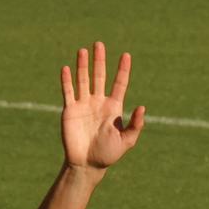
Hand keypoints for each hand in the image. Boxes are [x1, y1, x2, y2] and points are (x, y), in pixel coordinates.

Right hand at [60, 41, 144, 170]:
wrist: (87, 164)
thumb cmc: (109, 154)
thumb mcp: (127, 141)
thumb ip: (135, 125)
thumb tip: (142, 107)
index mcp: (113, 108)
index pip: (119, 84)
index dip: (123, 70)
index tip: (126, 55)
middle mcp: (98, 102)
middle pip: (99, 76)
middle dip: (100, 61)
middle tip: (99, 44)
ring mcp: (83, 105)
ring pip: (83, 80)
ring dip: (82, 65)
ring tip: (83, 51)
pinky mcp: (70, 110)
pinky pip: (68, 92)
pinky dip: (67, 80)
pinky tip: (66, 68)